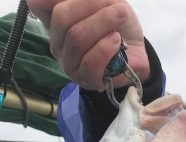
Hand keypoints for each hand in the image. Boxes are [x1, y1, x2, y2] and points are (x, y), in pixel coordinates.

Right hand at [27, 0, 149, 90]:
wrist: (137, 50)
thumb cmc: (118, 23)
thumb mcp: (103, 0)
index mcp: (55, 20)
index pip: (38, 4)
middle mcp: (57, 42)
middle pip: (62, 18)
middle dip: (92, 6)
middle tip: (117, 7)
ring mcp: (70, 63)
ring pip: (77, 39)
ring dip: (103, 24)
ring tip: (120, 19)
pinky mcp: (86, 80)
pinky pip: (90, 64)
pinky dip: (106, 48)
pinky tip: (117, 41)